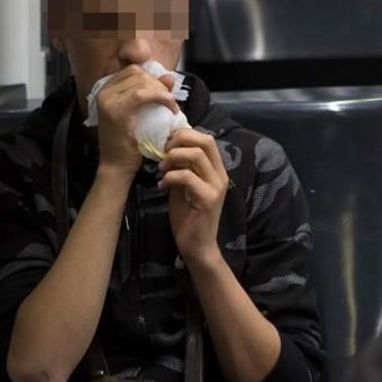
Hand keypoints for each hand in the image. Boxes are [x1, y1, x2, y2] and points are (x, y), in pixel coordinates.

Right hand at [94, 64, 177, 176]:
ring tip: (171, 105)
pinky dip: (160, 97)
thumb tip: (169, 76)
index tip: (163, 91)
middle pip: (137, 72)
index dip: (152, 77)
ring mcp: (108, 101)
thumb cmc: (128, 144)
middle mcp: (103, 92)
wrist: (116, 167)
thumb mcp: (141, 113)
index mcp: (106, 90)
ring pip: (141, 81)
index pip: (132, 70)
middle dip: (158, 83)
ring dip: (162, 91)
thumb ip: (154, 92)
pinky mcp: (116, 112)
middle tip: (169, 100)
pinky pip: (142, 94)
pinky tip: (169, 106)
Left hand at [158, 127, 227, 263]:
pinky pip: (187, 176)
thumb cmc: (189, 217)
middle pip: (205, 140)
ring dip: (172, 158)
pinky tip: (161, 186)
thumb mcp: (183, 186)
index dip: (185, 134)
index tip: (166, 143)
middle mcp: (220, 175)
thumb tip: (167, 149)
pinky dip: (170, 177)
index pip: (206, 138)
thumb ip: (181, 168)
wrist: (197, 246)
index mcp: (216, 170)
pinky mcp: (207, 199)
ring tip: (160, 169)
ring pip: (196, 155)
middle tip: (162, 151)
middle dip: (180, 140)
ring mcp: (216, 186)